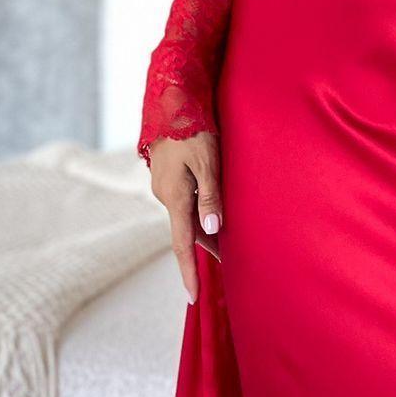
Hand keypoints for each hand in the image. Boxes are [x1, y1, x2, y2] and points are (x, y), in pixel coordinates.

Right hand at [146, 129, 223, 302]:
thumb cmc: (194, 128)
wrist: (171, 99)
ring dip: (205, 230)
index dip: (189, 272)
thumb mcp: (207, 162)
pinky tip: (215, 213)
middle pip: (186, 232)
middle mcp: (165, 195)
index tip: (194, 297)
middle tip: (231, 266)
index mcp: (174, 196)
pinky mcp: (169, 176)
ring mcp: (164, 186)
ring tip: (230, 243)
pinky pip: (185, 201)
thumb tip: (211, 232)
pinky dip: (200, 212)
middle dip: (205, 251)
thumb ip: (210, 197)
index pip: (181, 244)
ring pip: (187, 216)